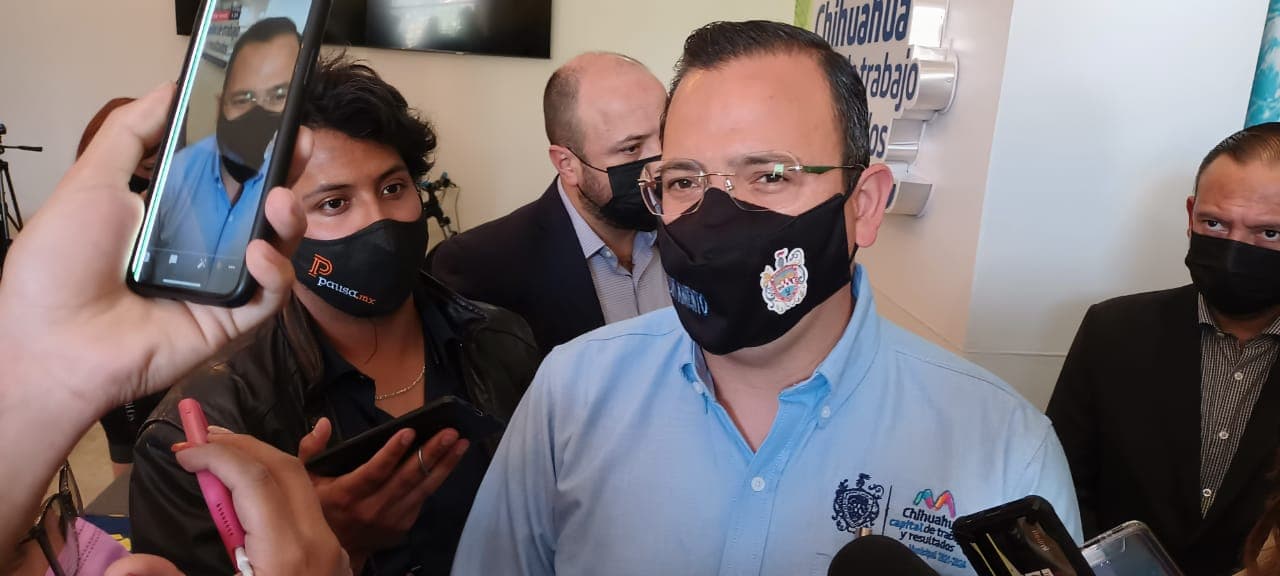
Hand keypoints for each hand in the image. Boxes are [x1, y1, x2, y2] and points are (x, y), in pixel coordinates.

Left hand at [0, 82, 310, 415]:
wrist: (53, 344)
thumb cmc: (59, 269)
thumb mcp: (90, 181)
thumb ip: (131, 132)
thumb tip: (169, 90)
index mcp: (170, 212)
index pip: (225, 174)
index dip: (252, 149)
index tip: (272, 120)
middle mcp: (200, 246)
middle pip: (261, 206)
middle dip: (286, 174)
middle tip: (299, 144)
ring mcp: (219, 283)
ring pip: (276, 246)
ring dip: (287, 219)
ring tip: (280, 200)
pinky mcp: (232, 320)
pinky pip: (269, 294)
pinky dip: (273, 271)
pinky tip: (258, 254)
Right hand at [106, 431, 351, 575]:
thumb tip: (123, 564)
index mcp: (287, 556)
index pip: (255, 480)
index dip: (216, 455)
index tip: (180, 452)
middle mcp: (319, 545)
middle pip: (285, 471)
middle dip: (240, 447)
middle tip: (196, 440)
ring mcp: (332, 553)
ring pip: (302, 487)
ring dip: (259, 464)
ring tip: (215, 458)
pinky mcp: (333, 563)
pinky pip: (307, 509)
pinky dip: (274, 490)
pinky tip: (244, 497)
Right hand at [296, 418, 469, 570]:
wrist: (335, 550)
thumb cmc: (321, 507)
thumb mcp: (306, 480)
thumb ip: (311, 450)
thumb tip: (323, 423)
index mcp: (348, 494)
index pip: (374, 472)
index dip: (392, 452)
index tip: (409, 431)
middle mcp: (372, 508)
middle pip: (406, 478)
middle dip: (431, 453)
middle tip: (449, 431)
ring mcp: (392, 518)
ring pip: (423, 488)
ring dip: (444, 464)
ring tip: (461, 442)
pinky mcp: (404, 524)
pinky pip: (424, 497)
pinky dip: (439, 477)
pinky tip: (452, 459)